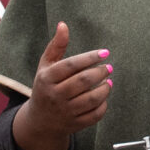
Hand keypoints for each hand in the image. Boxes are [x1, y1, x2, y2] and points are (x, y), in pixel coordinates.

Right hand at [11, 24, 111, 149]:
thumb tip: (63, 24)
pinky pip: (94, 115)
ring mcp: (65, 112)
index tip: (104, 52)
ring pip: (91, 99)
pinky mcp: (75, 124)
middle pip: (83, 81)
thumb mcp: (45, 66)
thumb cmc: (45, 87)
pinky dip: (103, 105)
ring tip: (108, 81)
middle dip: (100, 72)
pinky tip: (103, 97)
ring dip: (105, 89)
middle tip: (108, 67)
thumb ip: (56, 46)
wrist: (40, 121)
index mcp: (46, 79)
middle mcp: (55, 96)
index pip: (71, 65)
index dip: (90, 57)